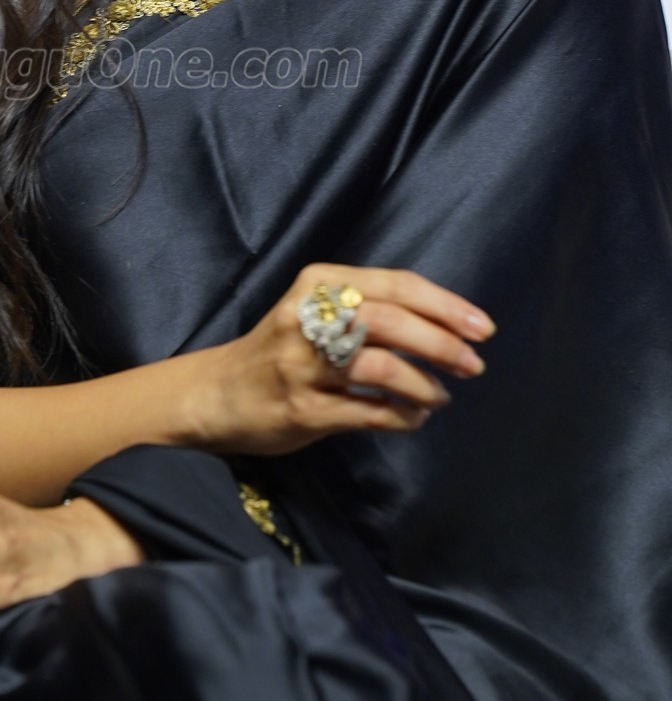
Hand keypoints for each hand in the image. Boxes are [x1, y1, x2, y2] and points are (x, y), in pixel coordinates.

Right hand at [187, 264, 494, 456]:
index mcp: (318, 282)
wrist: (217, 393)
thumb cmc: (280, 348)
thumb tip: (447, 324)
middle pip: (390, 322)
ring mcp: (302, 364)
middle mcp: (307, 317)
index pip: (396, 285)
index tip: (483, 327)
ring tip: (441, 397)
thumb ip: (368, 308)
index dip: (445, 306)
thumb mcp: (316, 310)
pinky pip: (368, 411)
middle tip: (474, 365)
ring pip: (381, 368)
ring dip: (424, 385)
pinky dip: (401, 416)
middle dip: (442, 344)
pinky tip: (413, 417)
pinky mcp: (302, 408)